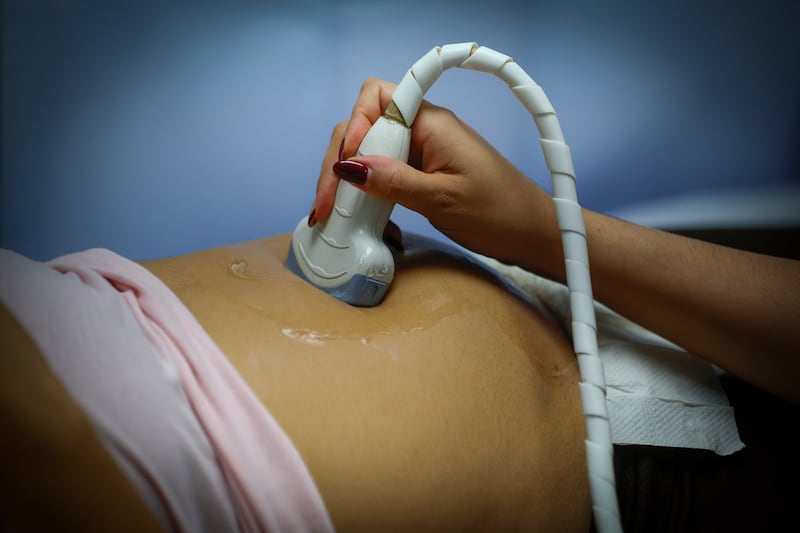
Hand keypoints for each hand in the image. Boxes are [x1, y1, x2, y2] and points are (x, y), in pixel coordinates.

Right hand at [311, 78, 561, 273]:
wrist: (533, 233)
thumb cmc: (500, 213)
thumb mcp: (443, 199)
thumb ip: (394, 182)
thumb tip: (348, 167)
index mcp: (431, 123)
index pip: (375, 98)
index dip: (352, 128)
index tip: (345, 168)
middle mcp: (423, 130)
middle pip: (364, 128)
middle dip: (340, 162)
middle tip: (327, 205)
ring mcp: (422, 152)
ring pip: (370, 153)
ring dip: (349, 180)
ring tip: (334, 214)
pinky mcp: (423, 173)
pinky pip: (384, 173)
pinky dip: (368, 193)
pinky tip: (362, 217)